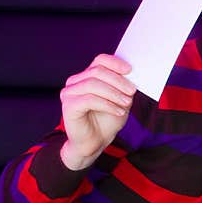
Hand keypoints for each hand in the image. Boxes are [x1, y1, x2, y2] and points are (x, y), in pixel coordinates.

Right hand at [59, 54, 135, 170]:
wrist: (96, 142)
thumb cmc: (108, 120)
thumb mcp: (121, 101)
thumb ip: (124, 88)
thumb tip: (132, 77)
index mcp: (88, 76)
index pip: (100, 60)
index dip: (115, 63)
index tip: (130, 70)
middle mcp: (76, 82)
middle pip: (97, 71)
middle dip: (118, 80)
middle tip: (132, 91)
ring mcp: (69, 93)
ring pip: (93, 84)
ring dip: (114, 93)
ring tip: (126, 103)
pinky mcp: (69, 106)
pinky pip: (89, 99)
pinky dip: (107, 104)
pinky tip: (119, 111)